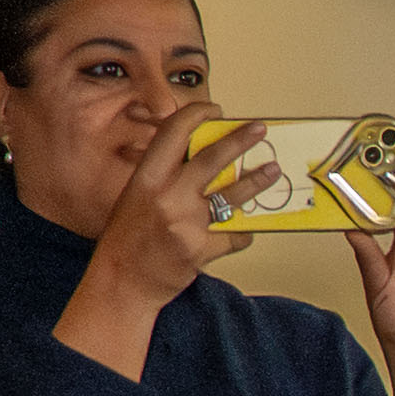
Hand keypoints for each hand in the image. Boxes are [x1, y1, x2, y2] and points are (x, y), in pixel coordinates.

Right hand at [79, 98, 244, 326]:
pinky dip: (242, 232)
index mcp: (145, 178)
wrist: (122, 284)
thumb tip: (197, 154)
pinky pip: (234, 236)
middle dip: (240, 140)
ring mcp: (185, 223)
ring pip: (231, 195)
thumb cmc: (126, 239)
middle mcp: (166, 196)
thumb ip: (162, 176)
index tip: (215, 111)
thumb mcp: (134, 197)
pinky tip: (246, 229)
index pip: (175, 132)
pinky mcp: (201, 249)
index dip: (198, 115)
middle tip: (260, 129)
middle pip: (211, 158)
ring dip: (257, 180)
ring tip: (273, 170)